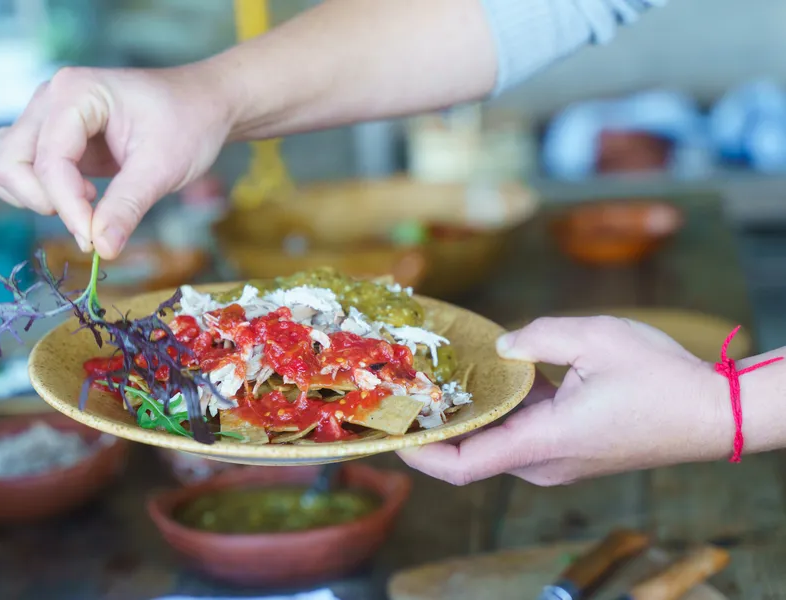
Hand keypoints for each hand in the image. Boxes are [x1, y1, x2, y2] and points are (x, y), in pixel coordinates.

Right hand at [0, 63, 236, 258]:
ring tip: (86, 202)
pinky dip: (35, 191)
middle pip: (7, 161)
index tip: (94, 241)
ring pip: (0, 164)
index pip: (48, 160)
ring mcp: (45, 116)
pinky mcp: (50, 137)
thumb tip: (102, 249)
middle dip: (43, 201)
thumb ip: (127, 207)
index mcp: (75, 92)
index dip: (67, 207)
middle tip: (90, 219)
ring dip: (30, 196)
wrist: (203, 105)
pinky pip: (13, 167)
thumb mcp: (163, 168)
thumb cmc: (188, 124)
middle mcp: (49, 99)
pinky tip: (80, 196)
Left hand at [398, 316, 731, 485]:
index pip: (465, 465)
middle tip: (409, 388)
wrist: (713, 414)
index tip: (393, 434)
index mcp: (545, 441)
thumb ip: (538, 336)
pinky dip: (501, 411)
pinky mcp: (570, 451)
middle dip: (439, 425)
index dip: (421, 455)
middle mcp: (545, 461)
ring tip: (441, 377)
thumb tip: (503, 346)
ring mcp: (558, 461)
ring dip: (472, 414)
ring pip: (498, 440)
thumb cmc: (662, 379)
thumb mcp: (596, 338)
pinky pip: (522, 435)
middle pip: (473, 451)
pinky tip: (492, 376)